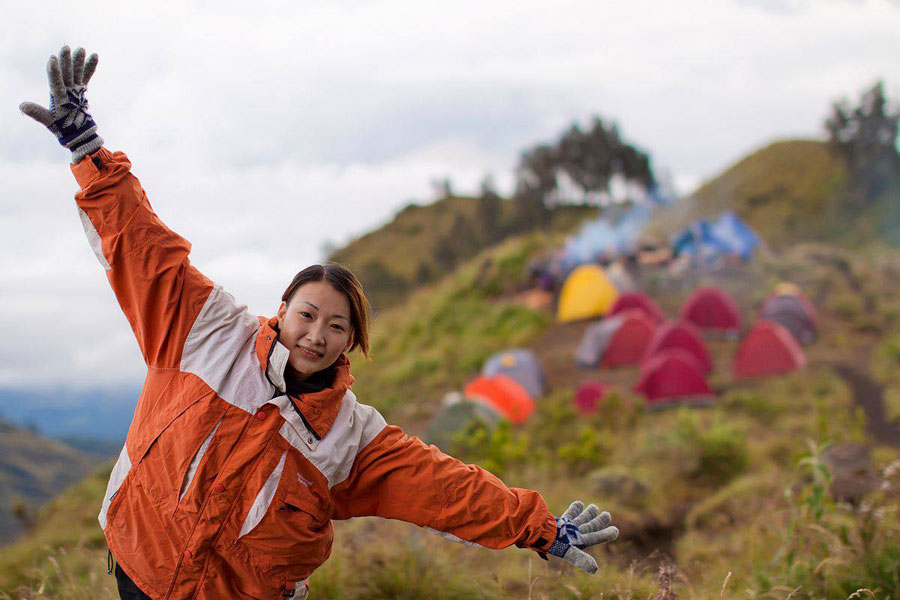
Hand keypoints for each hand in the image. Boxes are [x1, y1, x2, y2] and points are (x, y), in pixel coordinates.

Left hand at [20, 45, 102, 162]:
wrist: (75, 134)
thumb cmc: (62, 129)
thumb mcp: (49, 121)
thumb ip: (37, 113)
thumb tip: (21, 106)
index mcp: (57, 97)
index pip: (55, 81)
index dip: (53, 71)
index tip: (52, 59)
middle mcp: (65, 90)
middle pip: (65, 73)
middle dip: (66, 61)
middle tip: (65, 47)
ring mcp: (73, 89)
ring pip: (76, 73)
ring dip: (78, 61)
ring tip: (80, 49)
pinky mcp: (81, 91)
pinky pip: (86, 77)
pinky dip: (90, 67)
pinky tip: (94, 55)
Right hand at [545, 501, 617, 573]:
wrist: (537, 530)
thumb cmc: (554, 542)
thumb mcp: (569, 551)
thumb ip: (581, 559)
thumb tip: (595, 569)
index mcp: (579, 541)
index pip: (596, 537)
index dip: (606, 534)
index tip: (616, 530)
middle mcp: (574, 535)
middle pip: (590, 526)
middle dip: (599, 521)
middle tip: (607, 514)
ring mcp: (567, 528)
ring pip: (581, 519)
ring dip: (589, 513)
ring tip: (594, 507)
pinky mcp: (560, 522)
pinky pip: (570, 514)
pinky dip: (575, 508)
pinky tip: (579, 504)